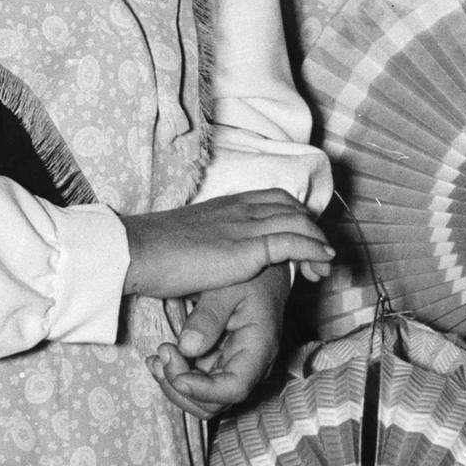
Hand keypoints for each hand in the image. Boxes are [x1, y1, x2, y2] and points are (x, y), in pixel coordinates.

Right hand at [122, 191, 335, 299]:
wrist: (139, 252)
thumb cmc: (153, 251)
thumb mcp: (188, 239)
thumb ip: (207, 242)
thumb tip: (208, 257)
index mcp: (227, 204)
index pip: (275, 199)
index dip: (295, 215)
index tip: (303, 238)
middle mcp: (240, 208)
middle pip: (292, 207)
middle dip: (312, 228)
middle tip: (319, 256)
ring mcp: (245, 225)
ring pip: (299, 222)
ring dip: (319, 243)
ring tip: (326, 266)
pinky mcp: (247, 247)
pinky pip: (293, 242)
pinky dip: (315, 250)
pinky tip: (324, 262)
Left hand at [150, 269, 288, 417]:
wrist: (265, 272)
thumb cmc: (251, 276)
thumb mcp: (228, 286)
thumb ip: (209, 316)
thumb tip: (187, 347)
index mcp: (259, 348)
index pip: (234, 388)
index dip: (203, 390)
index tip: (175, 375)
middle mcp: (250, 367)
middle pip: (215, 402)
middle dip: (182, 386)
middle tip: (162, 354)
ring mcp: (235, 368)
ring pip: (204, 399)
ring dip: (175, 385)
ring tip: (156, 358)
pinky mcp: (221, 364)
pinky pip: (199, 383)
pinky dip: (176, 376)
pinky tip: (161, 357)